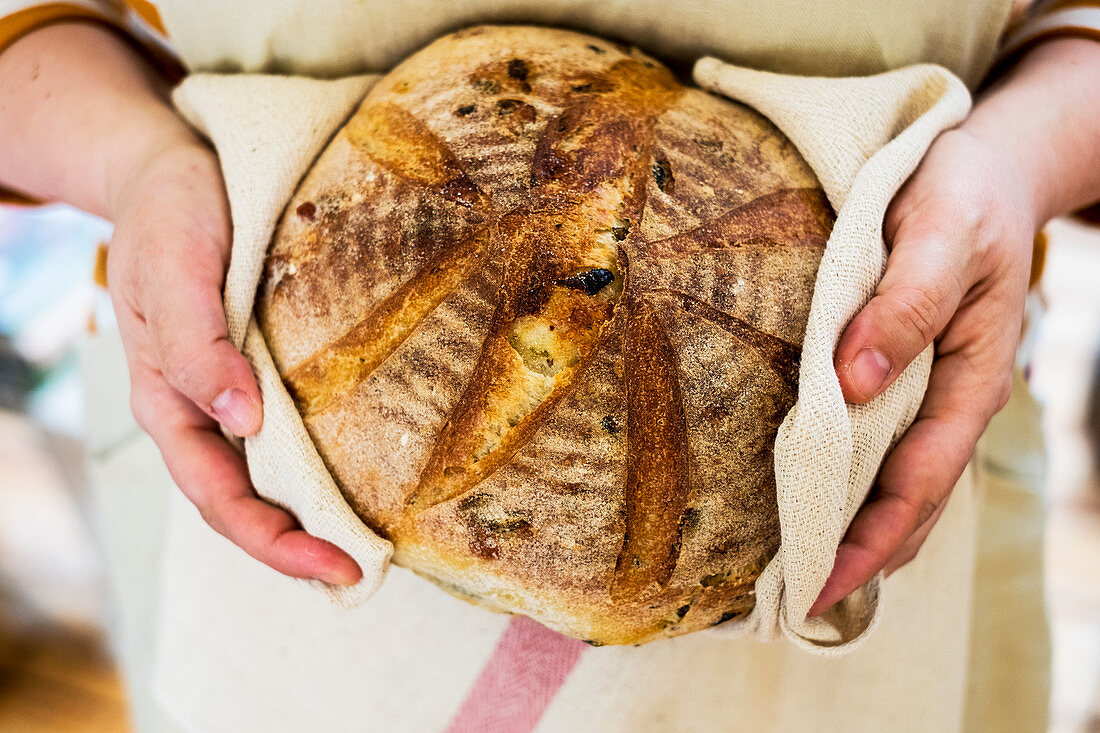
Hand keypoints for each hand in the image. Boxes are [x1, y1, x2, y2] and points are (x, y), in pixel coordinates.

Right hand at [107, 133, 361, 585]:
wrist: (174, 170)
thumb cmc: (169, 214)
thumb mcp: (172, 270)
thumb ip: (197, 345)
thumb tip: (241, 421)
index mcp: (169, 400)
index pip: (219, 494)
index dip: (273, 541)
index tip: (336, 565)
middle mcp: (203, 409)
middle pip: (245, 501)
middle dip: (298, 547)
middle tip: (366, 573)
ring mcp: (233, 392)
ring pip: (267, 475)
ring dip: (311, 517)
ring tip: (369, 545)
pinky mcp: (264, 366)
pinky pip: (290, 431)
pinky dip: (320, 465)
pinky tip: (362, 474)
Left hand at [809, 127, 1034, 614]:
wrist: (990, 167)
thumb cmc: (965, 197)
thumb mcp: (941, 236)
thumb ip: (904, 306)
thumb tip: (850, 382)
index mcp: (969, 381)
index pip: (918, 484)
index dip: (870, 542)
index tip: (819, 588)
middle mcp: (950, 399)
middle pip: (907, 501)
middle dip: (857, 556)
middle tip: (793, 603)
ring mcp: (929, 390)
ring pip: (894, 480)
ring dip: (854, 529)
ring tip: (798, 571)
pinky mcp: (905, 372)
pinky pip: (881, 442)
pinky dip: (850, 480)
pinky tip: (812, 495)